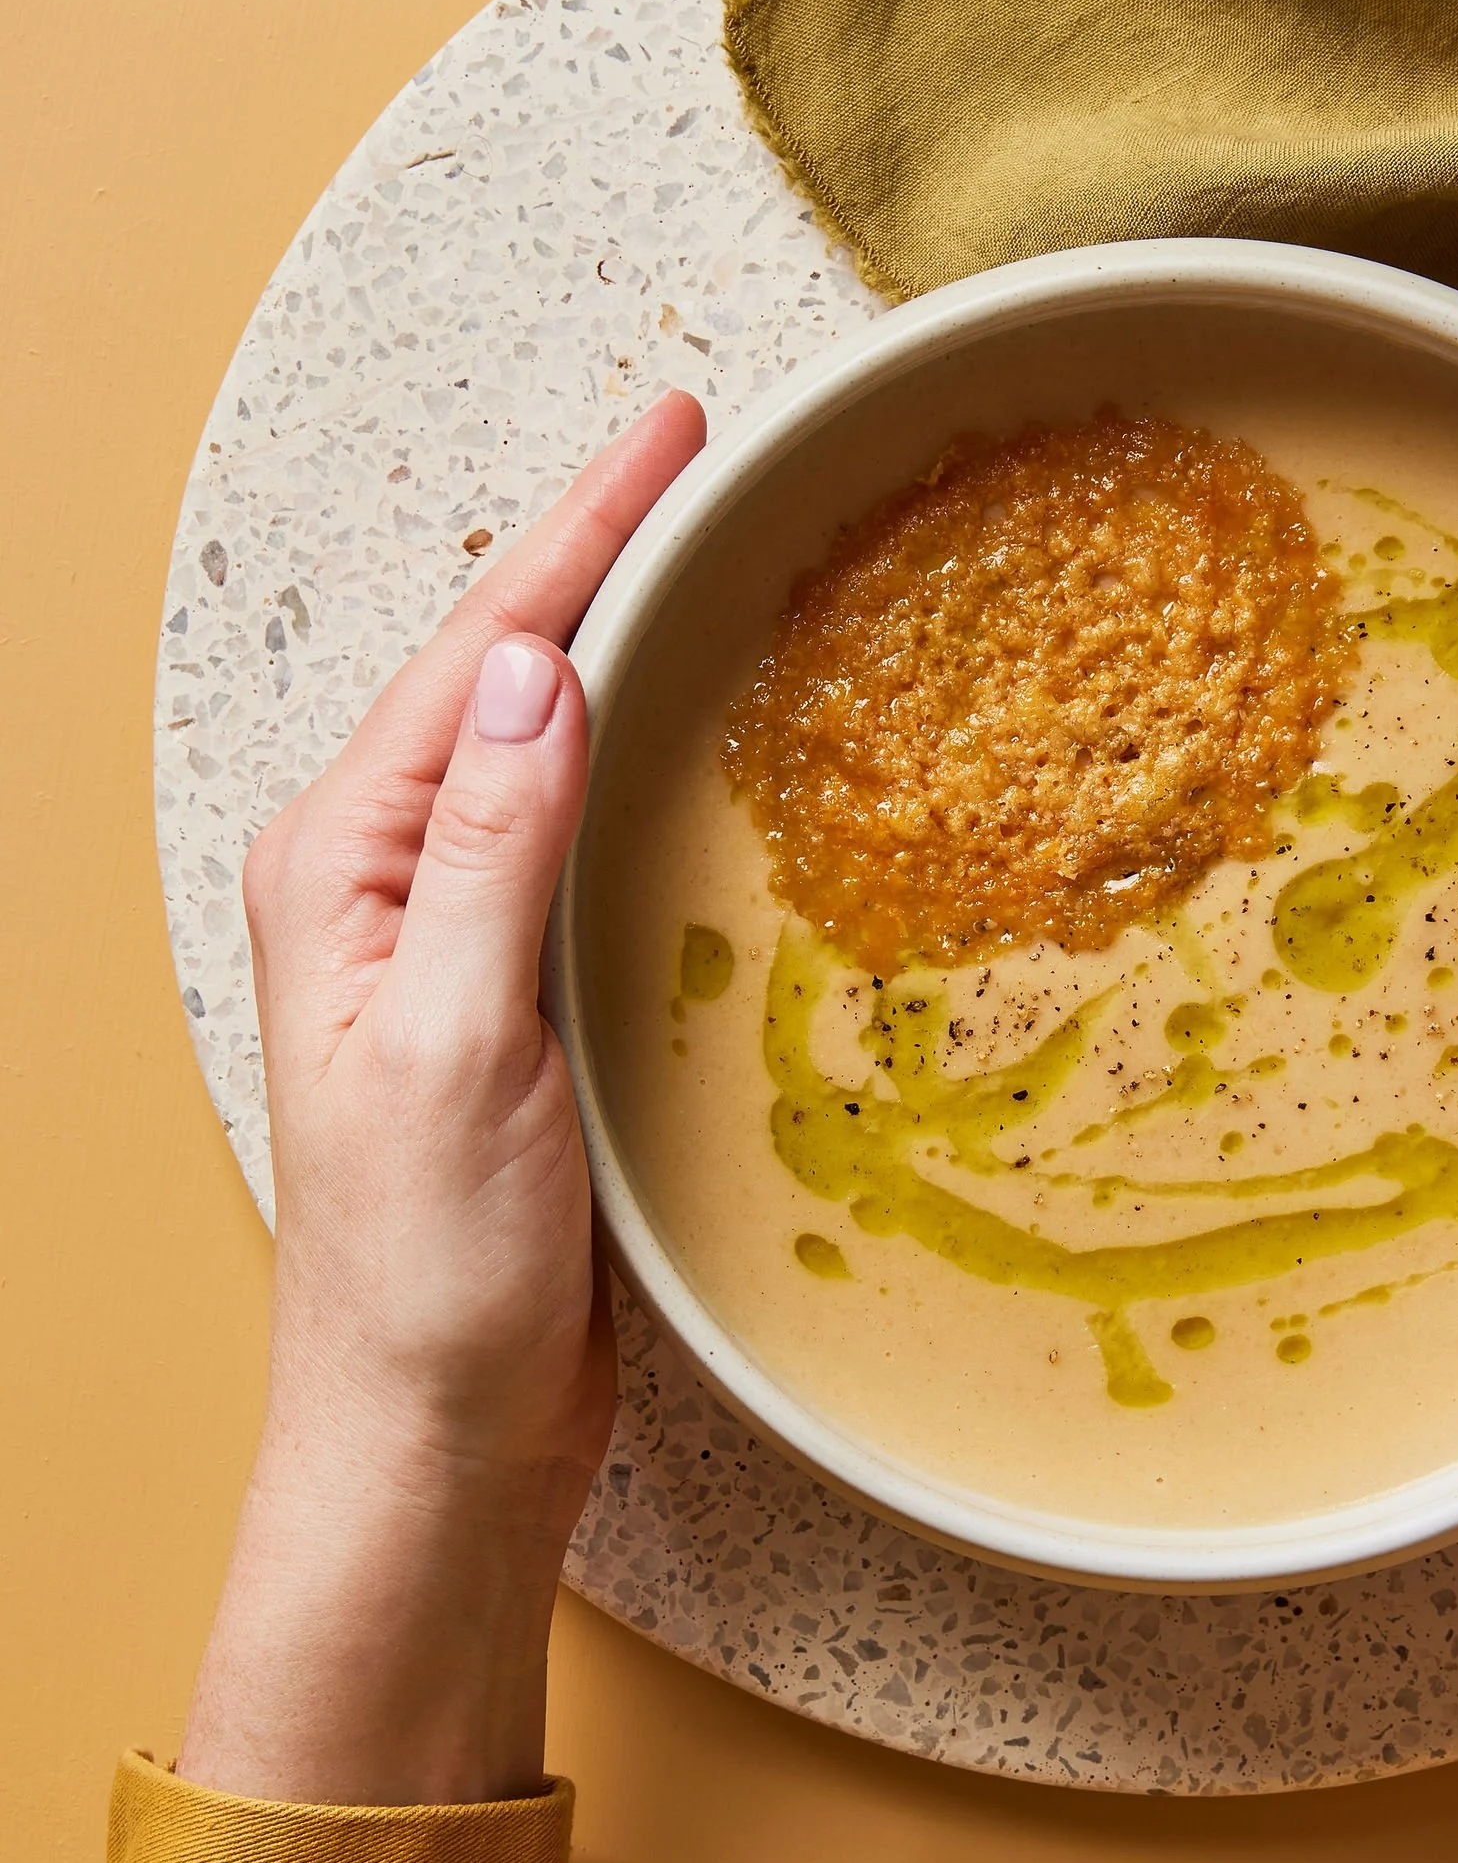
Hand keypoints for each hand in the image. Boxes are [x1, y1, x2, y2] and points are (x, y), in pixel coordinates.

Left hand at [179, 393, 704, 1805]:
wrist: (433, 1436)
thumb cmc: (420, 1271)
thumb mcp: (454, 1043)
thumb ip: (488, 848)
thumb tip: (526, 664)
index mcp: (344, 863)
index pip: (477, 651)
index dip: (582, 528)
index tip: (670, 427)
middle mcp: (390, 876)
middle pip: (506, 669)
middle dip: (599, 550)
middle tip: (704, 451)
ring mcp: (454, 930)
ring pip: (549, 742)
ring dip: (626, 642)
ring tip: (709, 549)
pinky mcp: (519, 988)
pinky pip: (586, 830)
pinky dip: (648, 758)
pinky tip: (703, 736)